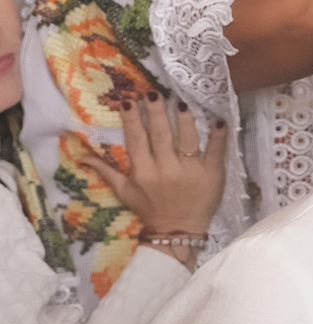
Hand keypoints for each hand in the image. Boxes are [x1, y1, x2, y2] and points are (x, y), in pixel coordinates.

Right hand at [80, 95, 227, 270]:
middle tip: (154, 92)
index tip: (129, 100)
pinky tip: (220, 120)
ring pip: (187, 139)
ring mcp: (190, 171)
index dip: (132, 119)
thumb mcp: (124, 192)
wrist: (178, 232)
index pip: (136, 139)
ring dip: (184, 119)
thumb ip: (106, 172)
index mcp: (143, 171)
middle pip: (160, 134)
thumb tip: (82, 157)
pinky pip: (216, 151)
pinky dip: (219, 136)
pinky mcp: (212, 174)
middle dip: (156, 112)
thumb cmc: (150, 209)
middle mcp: (165, 169)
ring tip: (181, 102)